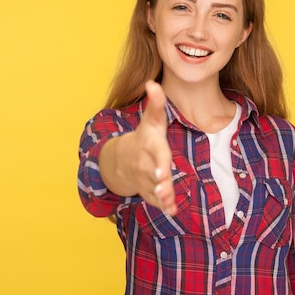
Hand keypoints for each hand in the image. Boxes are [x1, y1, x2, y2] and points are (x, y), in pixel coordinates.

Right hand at [109, 81, 176, 213]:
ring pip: (153, 190)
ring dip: (163, 198)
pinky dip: (162, 207)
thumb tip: (152, 83)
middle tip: (165, 192)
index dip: (160, 164)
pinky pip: (153, 200)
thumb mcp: (151, 119)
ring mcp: (143, 178)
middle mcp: (144, 163)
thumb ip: (156, 103)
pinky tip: (172, 211)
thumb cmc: (145, 135)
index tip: (162, 173)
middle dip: (160, 184)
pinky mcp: (145, 189)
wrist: (122, 156)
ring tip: (171, 205)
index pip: (157, 154)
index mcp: (149, 146)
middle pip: (153, 175)